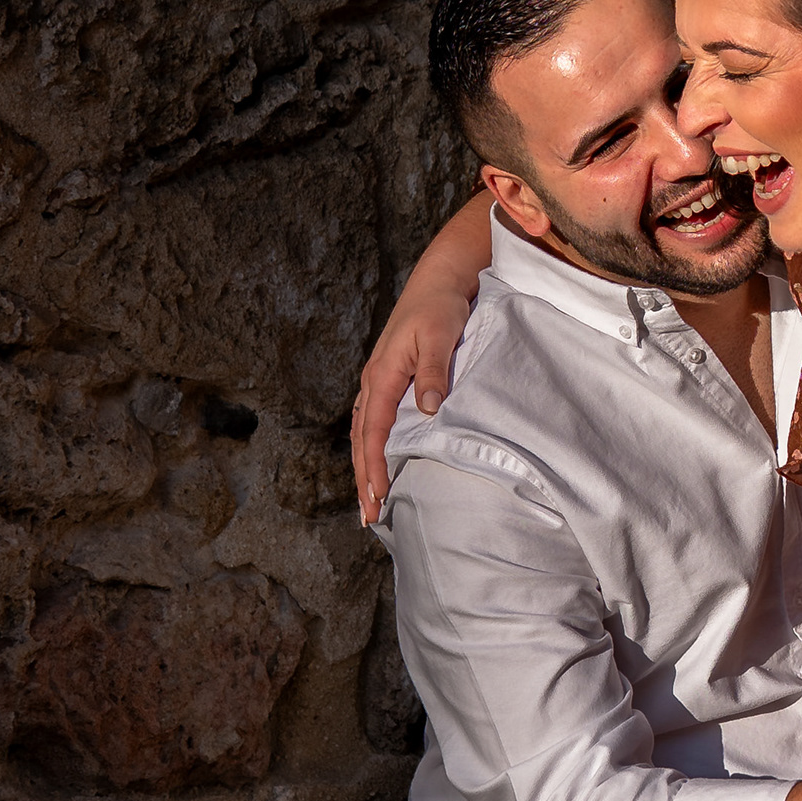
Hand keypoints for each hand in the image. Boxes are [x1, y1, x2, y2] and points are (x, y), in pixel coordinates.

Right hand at [350, 285, 472, 523]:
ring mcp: (378, 382)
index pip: (373, 432)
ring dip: (363, 468)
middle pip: (360, 440)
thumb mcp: (441, 336)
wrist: (438, 283)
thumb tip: (428, 409)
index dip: (375, 466)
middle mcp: (373, 382)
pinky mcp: (388, 381)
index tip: (380, 496)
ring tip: (368, 501)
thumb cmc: (441, 308)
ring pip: (362, 434)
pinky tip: (374, 464)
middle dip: (363, 479)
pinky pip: (370, 423)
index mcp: (382, 375)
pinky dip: (369, 449)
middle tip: (369, 517)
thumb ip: (435, 372)